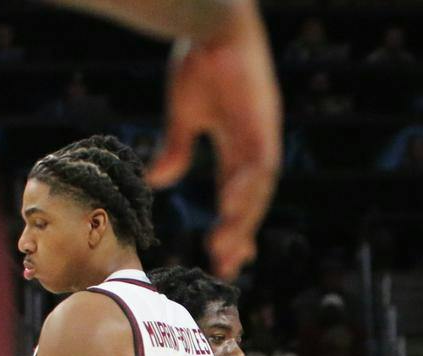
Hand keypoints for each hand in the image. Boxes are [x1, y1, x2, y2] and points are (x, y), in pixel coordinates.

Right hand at [147, 4, 281, 274]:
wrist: (211, 23)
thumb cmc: (198, 61)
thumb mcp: (184, 114)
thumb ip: (176, 149)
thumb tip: (157, 182)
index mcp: (238, 146)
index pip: (237, 195)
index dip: (232, 226)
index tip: (220, 256)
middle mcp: (255, 147)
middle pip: (251, 201)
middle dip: (239, 233)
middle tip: (226, 264)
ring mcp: (263, 136)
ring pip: (258, 190)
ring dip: (243, 219)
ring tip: (227, 247)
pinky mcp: (265, 123)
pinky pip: (260, 165)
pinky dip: (247, 189)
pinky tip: (232, 209)